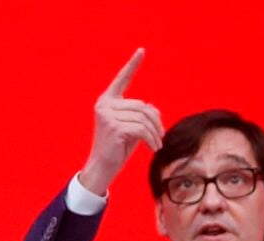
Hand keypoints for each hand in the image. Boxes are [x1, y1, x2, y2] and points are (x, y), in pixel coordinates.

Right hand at [80, 48, 163, 194]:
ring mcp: (108, 114)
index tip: (142, 51)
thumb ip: (139, 114)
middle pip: (143, 106)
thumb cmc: (118, 147)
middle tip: (160, 138)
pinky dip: (152, 139)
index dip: (132, 65)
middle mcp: (105, 104)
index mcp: (108, 100)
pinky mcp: (113, 127)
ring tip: (157, 144)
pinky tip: (153, 148)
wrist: (103, 167)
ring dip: (156, 133)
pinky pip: (142, 129)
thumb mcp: (130, 127)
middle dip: (156, 123)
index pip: (122, 79)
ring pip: (144, 118)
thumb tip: (153, 111)